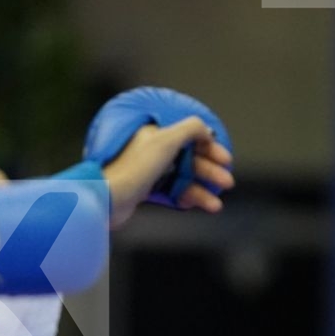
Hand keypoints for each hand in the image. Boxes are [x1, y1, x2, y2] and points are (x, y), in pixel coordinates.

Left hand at [102, 117, 234, 227]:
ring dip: (202, 190)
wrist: (107, 198)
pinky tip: (199, 206)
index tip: (226, 159)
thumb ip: (191, 129)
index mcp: (154, 132)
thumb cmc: (133, 168)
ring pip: (182, 177)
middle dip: (210, 171)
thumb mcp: (166, 140)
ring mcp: (147, 170)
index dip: (209, 146)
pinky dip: (187, 198)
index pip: (189, 135)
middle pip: (189, 158)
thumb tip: (207, 130)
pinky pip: (172, 192)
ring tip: (216, 205)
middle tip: (227, 182)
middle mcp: (151, 149)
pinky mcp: (144, 189)